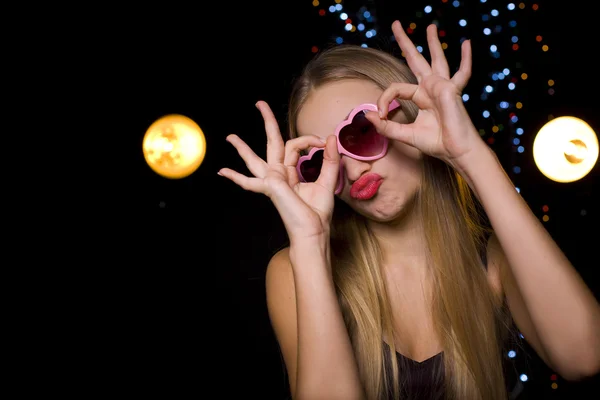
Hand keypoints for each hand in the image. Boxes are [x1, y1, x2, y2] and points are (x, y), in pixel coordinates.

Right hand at [219, 101, 340, 242]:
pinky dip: (235, 177)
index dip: (309, 139)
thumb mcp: (327, 181)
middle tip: (259, 103)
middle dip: (266, 122)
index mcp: (290, 172)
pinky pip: (250, 181)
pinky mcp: (270, 187)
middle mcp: (279, 175)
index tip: (323, 141)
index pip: (295, 145)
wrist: (313, 231)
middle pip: (271, 143)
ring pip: (254, 159)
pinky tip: (222, 172)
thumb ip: (330, 160)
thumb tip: (330, 137)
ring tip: (230, 137)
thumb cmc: (318, 213)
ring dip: (242, 147)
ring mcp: (272, 181)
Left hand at [366, 21, 482, 168]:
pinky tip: (467, 43)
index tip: (380, 115)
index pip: (396, 88)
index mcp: (421, 96)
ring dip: (432, 41)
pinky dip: (466, 58)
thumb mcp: (404, 134)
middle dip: (405, 42)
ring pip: (436, 59)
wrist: (455, 152)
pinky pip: (462, 72)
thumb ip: (386, 126)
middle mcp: (431, 88)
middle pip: (416, 60)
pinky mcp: (450, 90)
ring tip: (430, 26)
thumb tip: (368, 115)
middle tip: (395, 24)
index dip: (384, 99)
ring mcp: (442, 87)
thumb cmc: (436, 143)